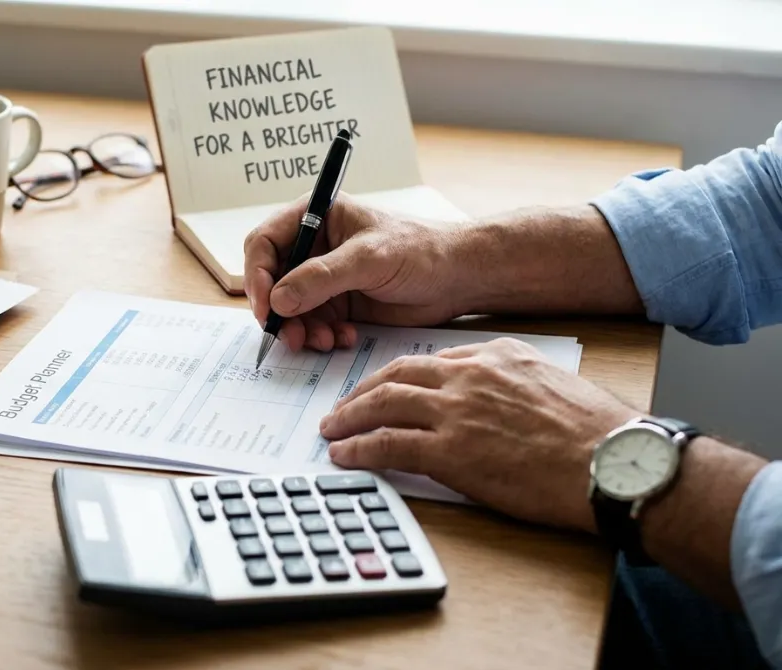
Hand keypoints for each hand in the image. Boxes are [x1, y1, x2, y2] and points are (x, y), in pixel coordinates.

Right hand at [243, 193, 464, 353]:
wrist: (457, 279)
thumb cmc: (421, 250)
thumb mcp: (369, 259)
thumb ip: (321, 278)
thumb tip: (279, 301)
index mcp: (315, 217)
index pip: (265, 243)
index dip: (258, 275)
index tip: (266, 307)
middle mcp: (313, 246)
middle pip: (271, 280)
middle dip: (278, 311)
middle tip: (290, 335)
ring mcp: (323, 277)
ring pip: (288, 308)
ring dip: (299, 329)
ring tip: (322, 342)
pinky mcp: (337, 304)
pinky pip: (311, 324)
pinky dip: (320, 336)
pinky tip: (343, 339)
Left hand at [319, 337, 639, 532]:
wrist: (615, 464)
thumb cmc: (598, 434)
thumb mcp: (552, 384)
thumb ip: (513, 384)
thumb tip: (491, 401)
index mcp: (495, 356)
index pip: (430, 359)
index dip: (398, 375)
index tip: (382, 387)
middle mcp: (470, 376)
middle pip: (396, 375)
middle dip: (362, 391)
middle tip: (343, 406)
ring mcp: (457, 412)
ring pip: (383, 404)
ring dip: (349, 417)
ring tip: (332, 429)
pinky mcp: (451, 452)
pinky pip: (388, 445)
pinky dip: (359, 448)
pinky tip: (345, 455)